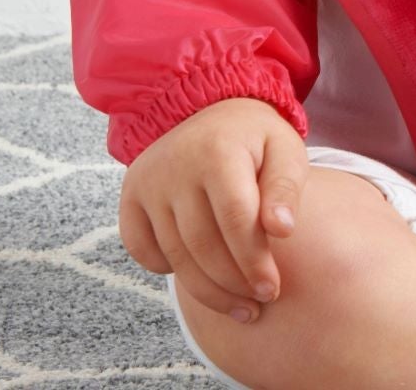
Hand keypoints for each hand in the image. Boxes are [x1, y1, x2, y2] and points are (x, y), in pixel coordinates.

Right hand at [117, 97, 309, 321]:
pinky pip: (142, 249)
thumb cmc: (255, 138)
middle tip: (258, 304)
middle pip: (203, 245)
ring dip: (207, 289)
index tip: (271, 289)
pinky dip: (167, 269)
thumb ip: (286, 187)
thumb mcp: (285, 149)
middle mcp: (176, 166)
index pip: (235, 219)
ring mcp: (147, 183)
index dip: (253, 261)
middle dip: (232, 284)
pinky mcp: (130, 197)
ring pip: (175, 254)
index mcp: (219, 150)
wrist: (207, 109)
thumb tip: (282, 230)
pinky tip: (197, 273)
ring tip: (239, 305)